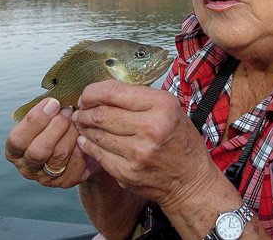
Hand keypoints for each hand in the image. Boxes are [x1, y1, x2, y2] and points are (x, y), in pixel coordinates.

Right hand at [5, 98, 99, 187]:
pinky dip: (82, 144)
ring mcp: (47, 177)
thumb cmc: (56, 125)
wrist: (77, 146)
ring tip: (78, 118)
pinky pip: (76, 163)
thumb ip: (45, 109)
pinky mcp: (67, 181)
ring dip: (71, 133)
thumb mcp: (46, 117)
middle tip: (68, 110)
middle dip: (55, 127)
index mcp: (15, 150)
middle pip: (38, 151)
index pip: (17, 140)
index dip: (34, 120)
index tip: (52, 102)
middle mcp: (28, 167)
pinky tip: (85, 132)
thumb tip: (57, 89)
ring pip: (58, 156)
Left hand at [73, 80, 217, 209]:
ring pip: (96, 134)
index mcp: (162, 105)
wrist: (191, 181)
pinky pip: (98, 154)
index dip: (92, 92)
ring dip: (84, 127)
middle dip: (85, 111)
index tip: (87, 95)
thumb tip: (101, 92)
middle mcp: (150, 128)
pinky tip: (87, 140)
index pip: (113, 92)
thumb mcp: (169, 109)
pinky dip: (88, 145)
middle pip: (101, 114)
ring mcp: (137, 153)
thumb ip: (138, 98)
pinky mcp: (127, 172)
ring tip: (83, 123)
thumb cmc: (180, 140)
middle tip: (81, 110)